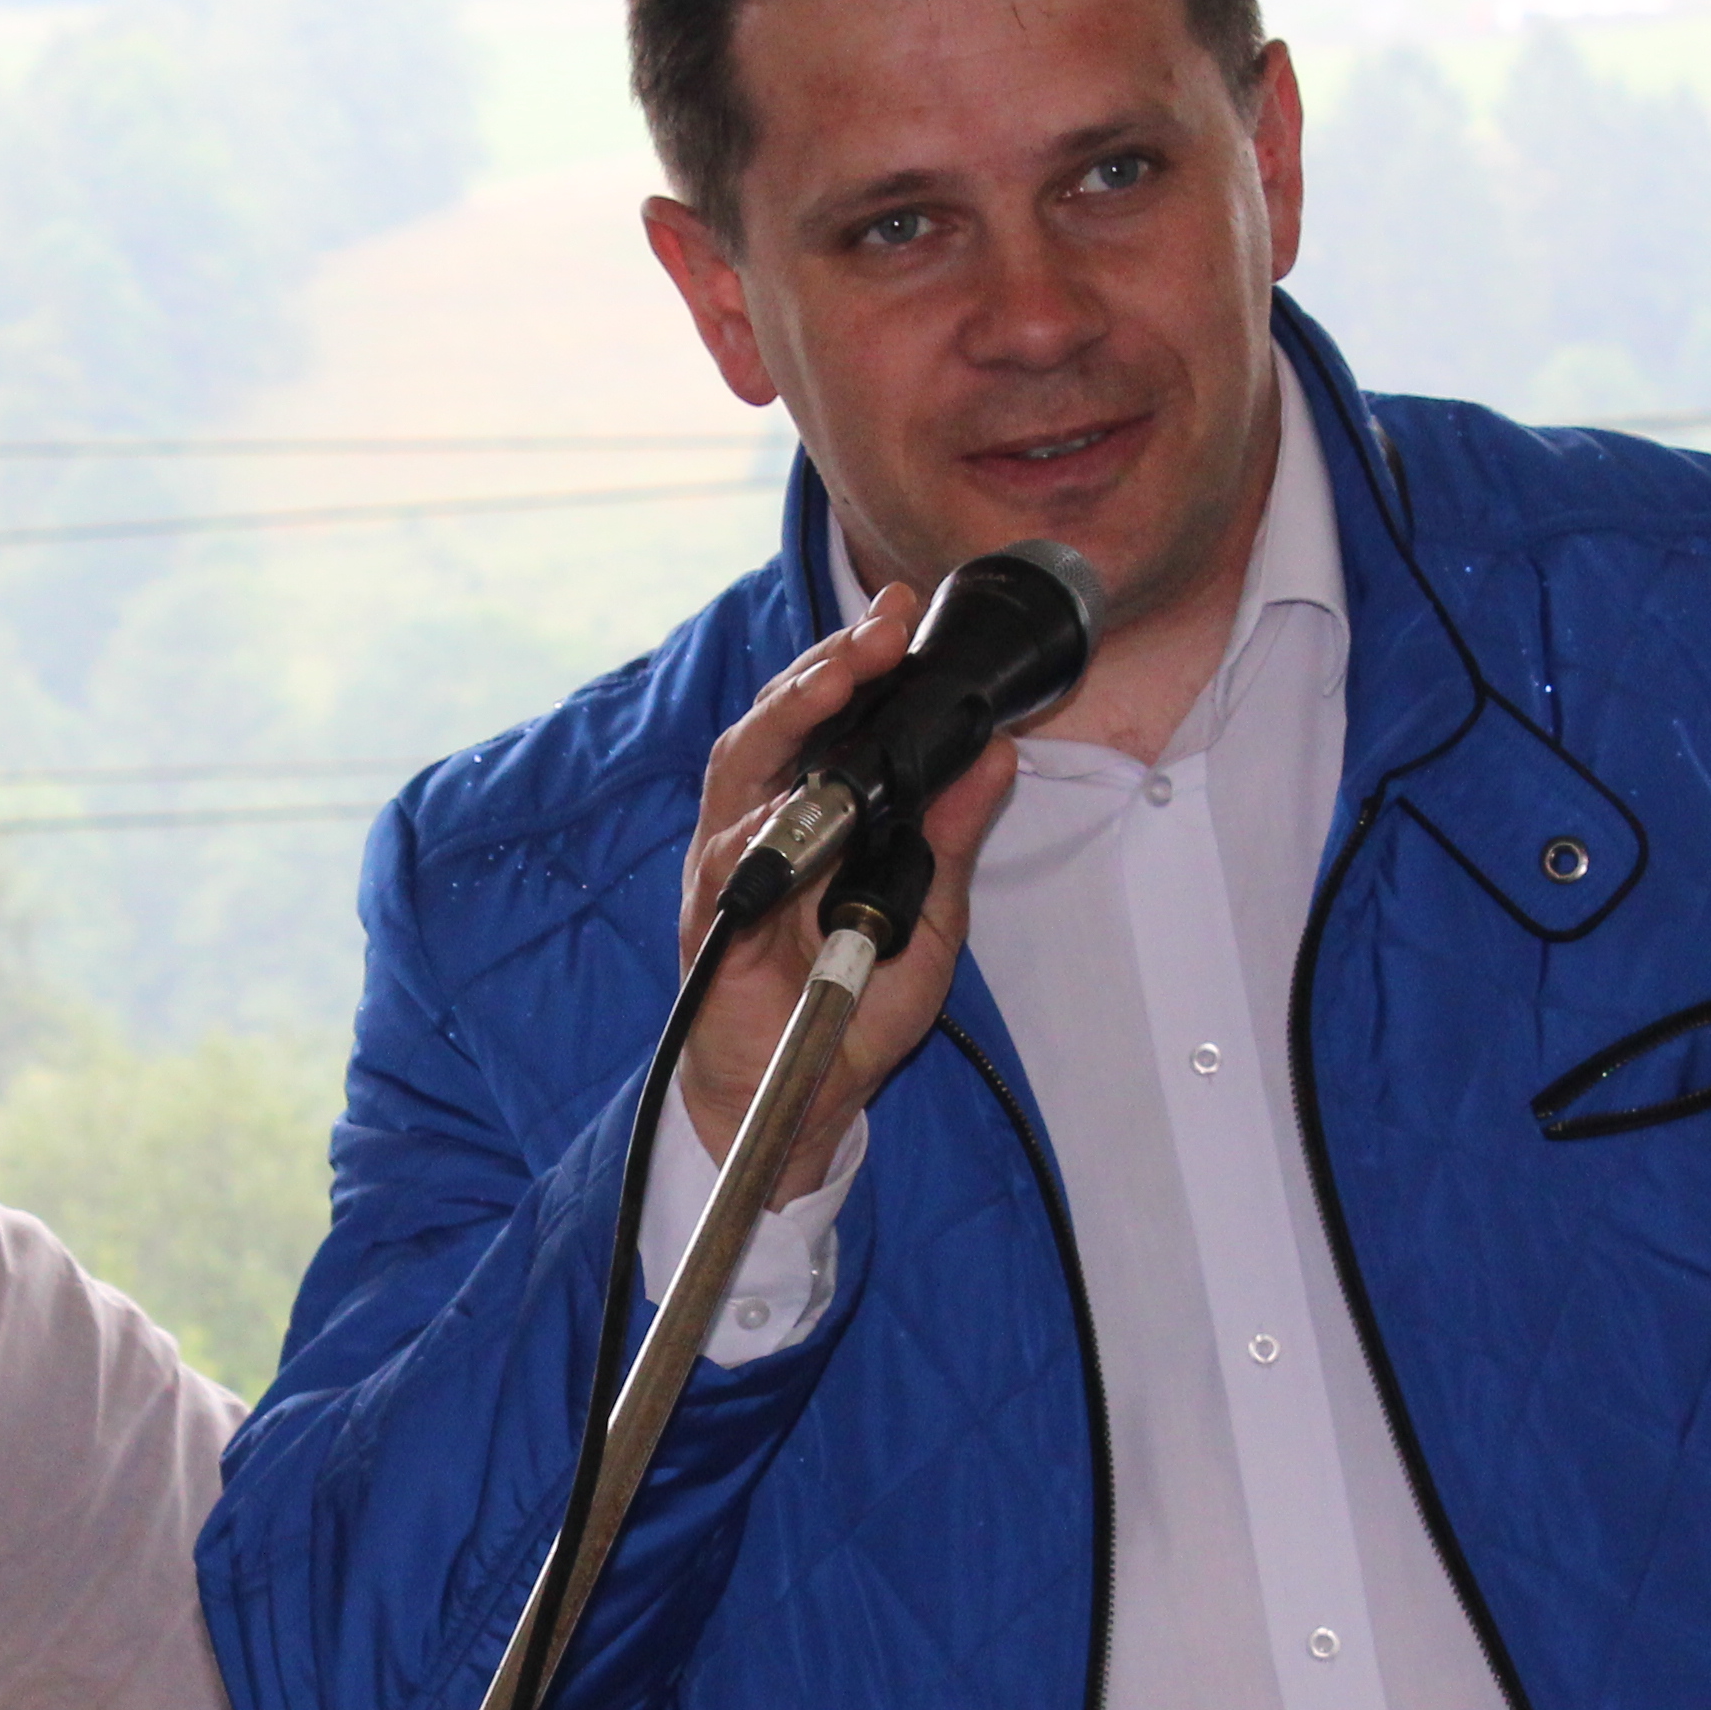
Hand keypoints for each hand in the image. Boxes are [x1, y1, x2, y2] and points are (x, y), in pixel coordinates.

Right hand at [672, 586, 1023, 1189]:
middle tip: (882, 627)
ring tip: (837, 675)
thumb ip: (953, 838)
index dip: (859, 661)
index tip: (902, 615)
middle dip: (828, 665)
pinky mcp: (714, 915)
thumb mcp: (930, 917)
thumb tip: (996, 756)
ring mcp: (734, 864)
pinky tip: (789, 802)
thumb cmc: (850, 1007)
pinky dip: (759, 828)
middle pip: (781, 720)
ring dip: (790, 715)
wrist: (798, 1094)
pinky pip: (728, 858)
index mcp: (817, 815)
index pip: (832, 718)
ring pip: (744, 764)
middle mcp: (768, 824)